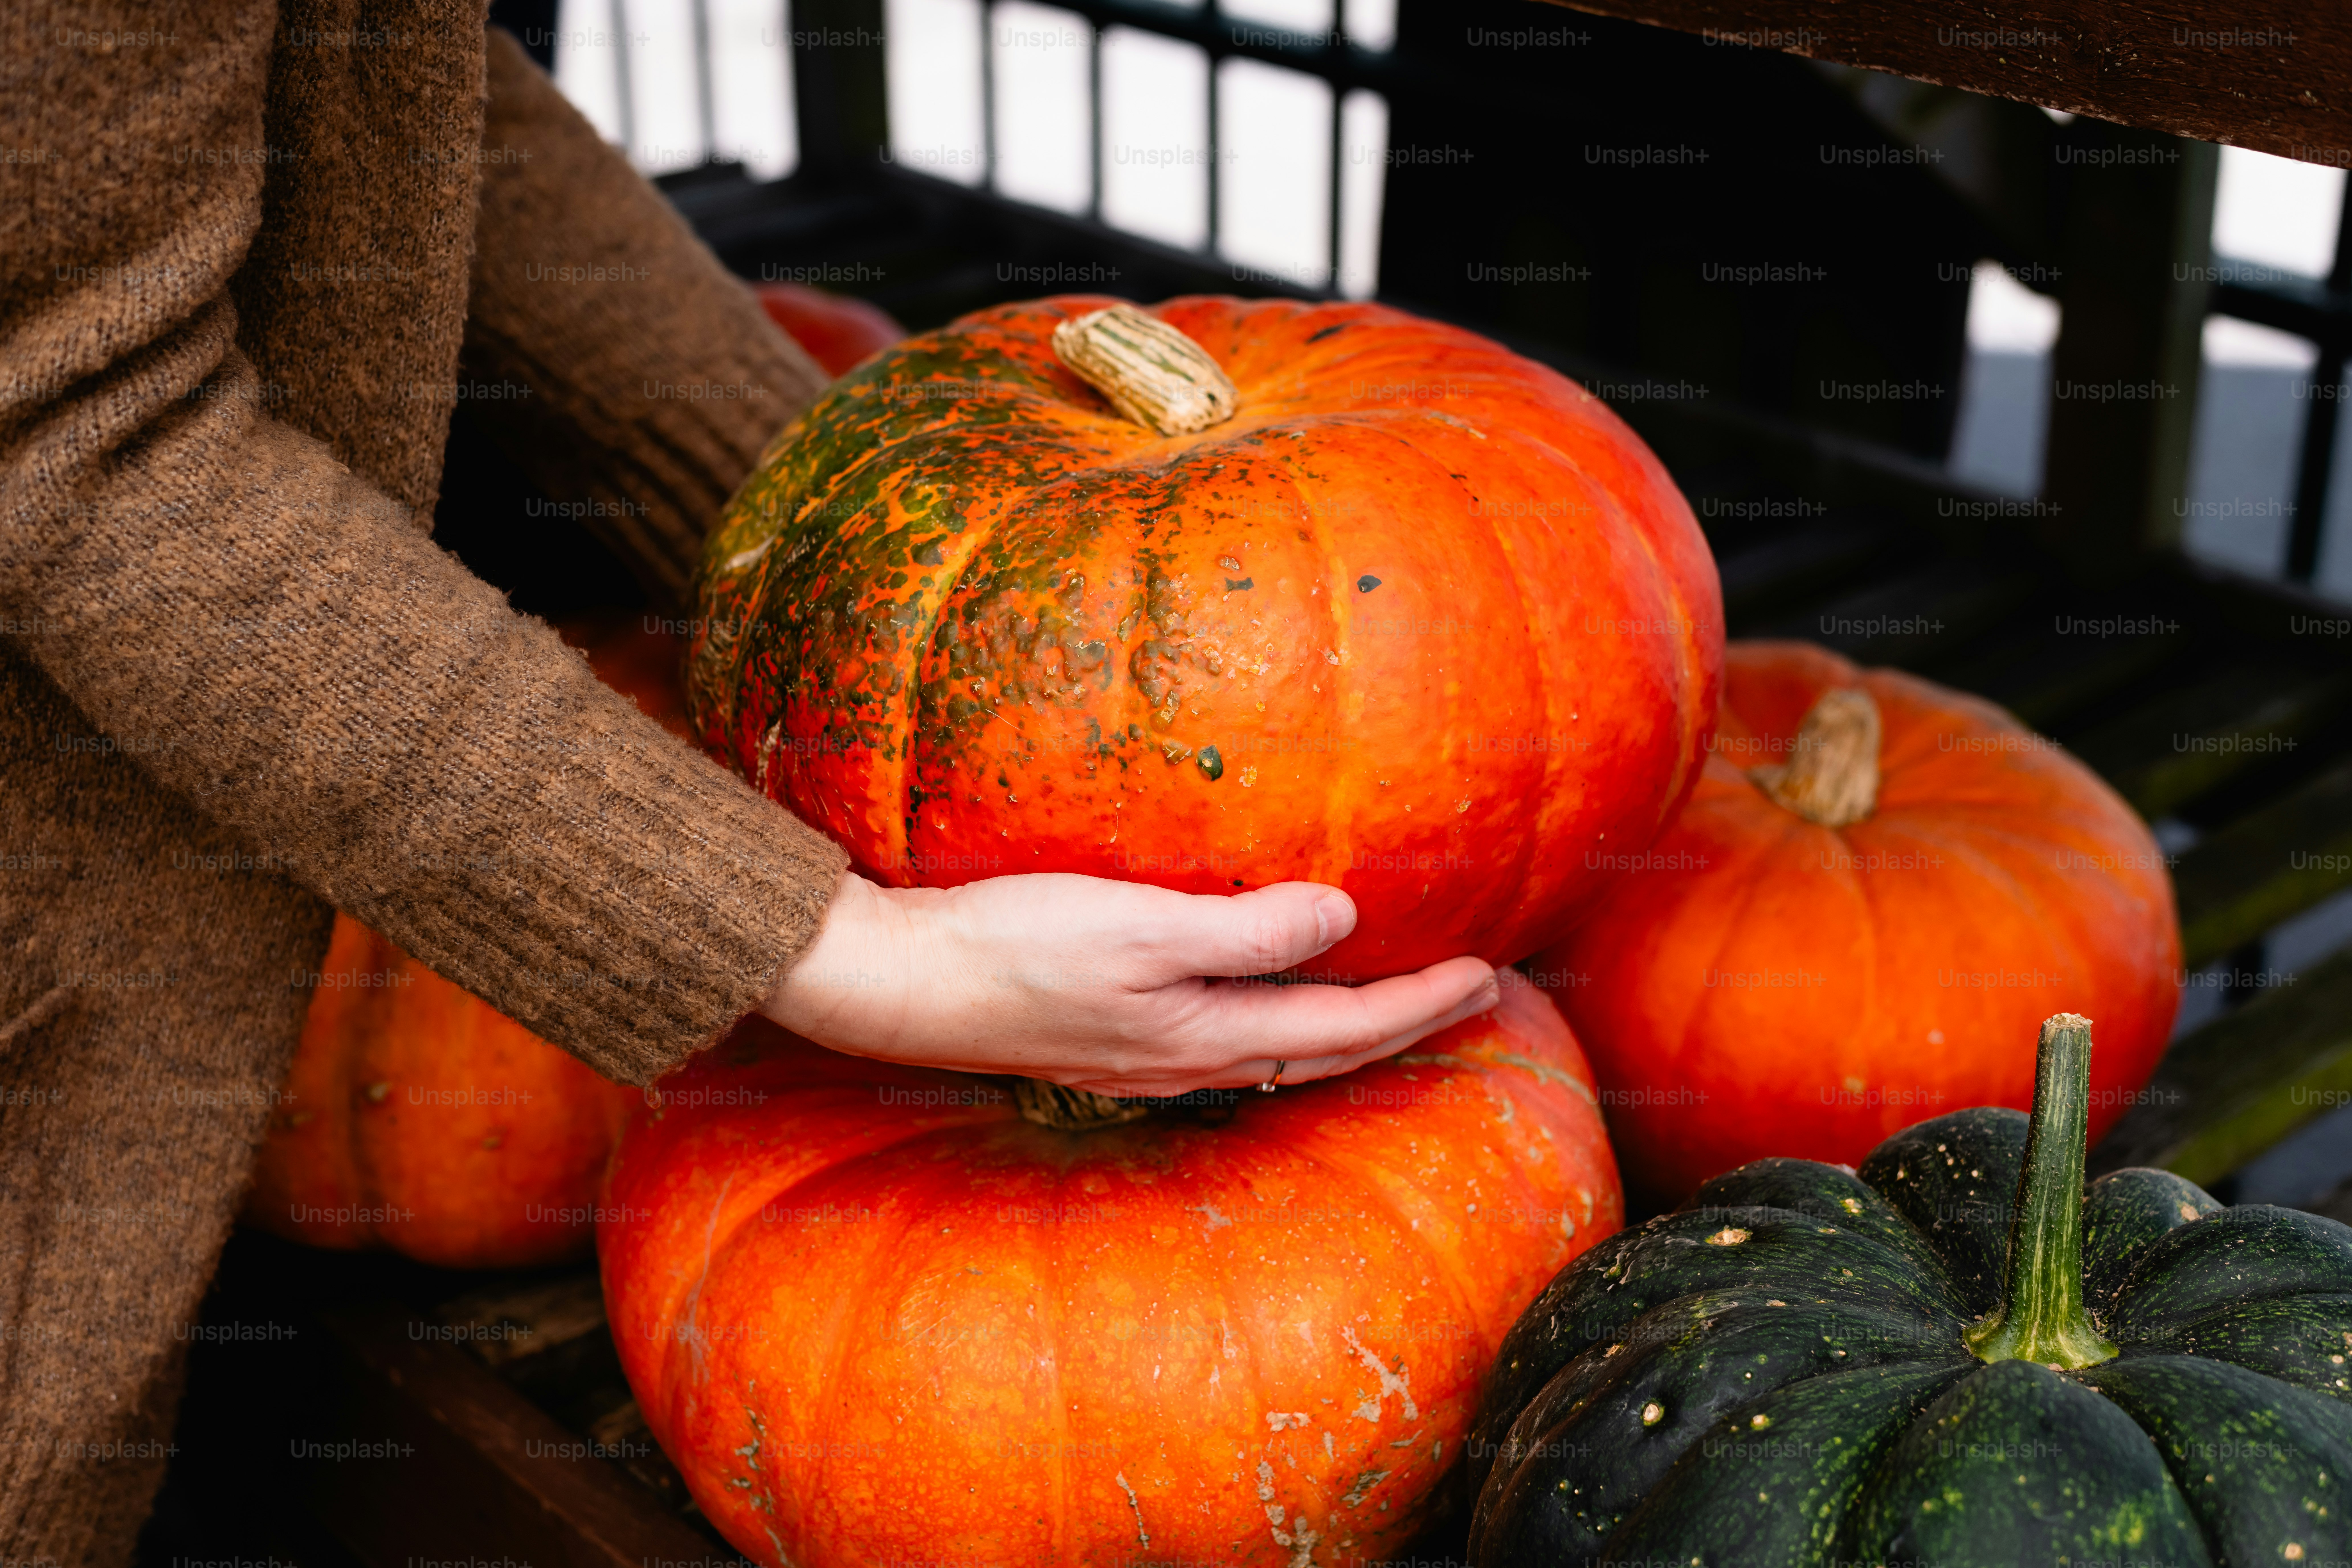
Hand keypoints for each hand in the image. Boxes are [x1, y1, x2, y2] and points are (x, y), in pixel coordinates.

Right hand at [760, 872, 1500, 1097]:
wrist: (904, 982)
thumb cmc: (1015, 946)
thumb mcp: (1140, 926)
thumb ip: (1246, 929)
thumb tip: (1342, 917)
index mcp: (1206, 1035)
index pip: (1347, 1026)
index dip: (1424, 1002)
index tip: (1489, 973)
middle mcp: (1188, 1061)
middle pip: (1325, 1051)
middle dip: (1402, 1025)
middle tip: (1468, 994)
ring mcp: (1149, 1058)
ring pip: (1280, 1053)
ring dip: (1345, 1031)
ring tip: (1392, 1000)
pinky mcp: (1113, 1038)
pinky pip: (1232, 1040)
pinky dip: (1281, 1024)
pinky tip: (1274, 998)